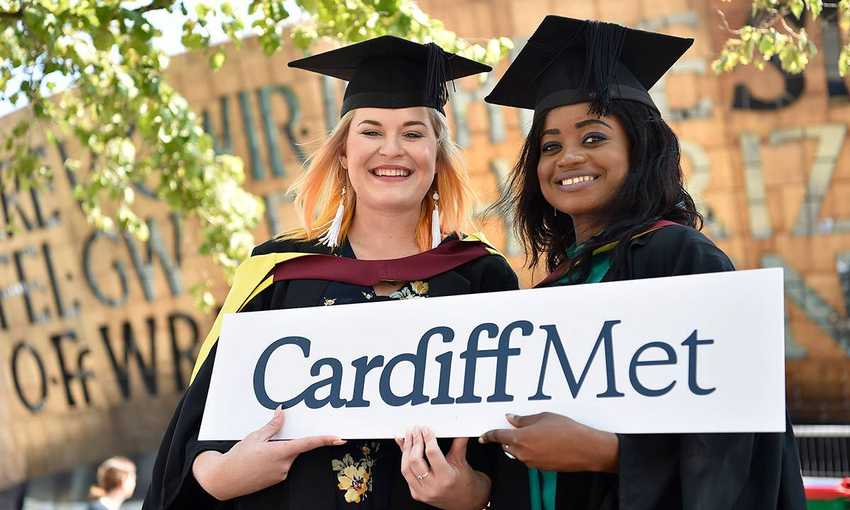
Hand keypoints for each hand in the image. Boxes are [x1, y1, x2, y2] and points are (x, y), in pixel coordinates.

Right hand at [192, 407, 344, 499]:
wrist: (224, 479)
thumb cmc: (238, 457)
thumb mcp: (255, 437)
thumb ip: (272, 426)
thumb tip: (282, 412)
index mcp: (280, 452)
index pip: (308, 444)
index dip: (325, 440)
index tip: (339, 438)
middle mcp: (284, 465)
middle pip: (295, 448)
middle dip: (286, 442)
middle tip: (265, 444)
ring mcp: (281, 474)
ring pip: (287, 456)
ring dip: (278, 451)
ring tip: (257, 453)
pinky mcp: (276, 479)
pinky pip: (281, 465)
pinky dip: (274, 459)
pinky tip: (259, 460)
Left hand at [396, 427, 490, 509]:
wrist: (467, 500)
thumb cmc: (466, 482)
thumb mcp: (462, 461)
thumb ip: (458, 442)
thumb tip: (458, 427)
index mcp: (446, 478)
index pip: (432, 454)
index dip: (428, 438)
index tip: (426, 430)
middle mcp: (433, 487)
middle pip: (415, 460)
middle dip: (414, 442)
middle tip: (415, 430)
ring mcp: (423, 492)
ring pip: (406, 468)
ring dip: (406, 450)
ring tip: (408, 438)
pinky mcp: (417, 494)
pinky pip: (406, 475)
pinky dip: (404, 461)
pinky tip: (405, 450)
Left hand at [479, 412, 617, 472]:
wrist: (586, 449)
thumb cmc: (567, 430)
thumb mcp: (543, 417)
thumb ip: (524, 419)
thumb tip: (511, 419)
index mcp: (520, 438)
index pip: (498, 437)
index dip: (488, 436)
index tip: (483, 436)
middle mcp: (523, 453)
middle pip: (507, 446)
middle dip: (508, 438)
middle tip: (517, 428)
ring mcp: (532, 462)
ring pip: (518, 453)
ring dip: (521, 444)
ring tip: (536, 433)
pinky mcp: (541, 468)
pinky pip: (530, 458)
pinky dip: (532, 451)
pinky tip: (544, 442)